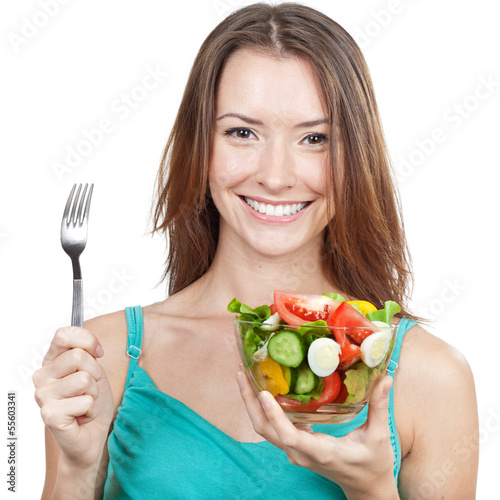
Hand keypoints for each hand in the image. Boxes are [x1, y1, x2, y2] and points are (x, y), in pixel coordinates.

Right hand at [33, 327, 113, 469]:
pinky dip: (92, 409)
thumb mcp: (93, 369)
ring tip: (86, 402)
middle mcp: (42, 377)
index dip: (87, 340)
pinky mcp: (50, 415)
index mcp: (51, 361)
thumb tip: (91, 346)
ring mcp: (43, 397)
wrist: (92, 434)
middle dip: (95, 372)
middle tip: (91, 388)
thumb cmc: (91, 400)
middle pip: (79, 356)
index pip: (63, 335)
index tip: (98, 353)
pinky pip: (86, 401)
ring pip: (85, 379)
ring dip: (94, 393)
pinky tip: (82, 416)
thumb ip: (87, 353)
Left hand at [236, 369, 398, 498]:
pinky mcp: (295, 447)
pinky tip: (262, 387)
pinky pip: (272, 428)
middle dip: (250, 401)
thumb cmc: (373, 464)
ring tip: (244, 375)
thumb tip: (385, 377)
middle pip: (265, 430)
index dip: (274, 416)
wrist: (367, 489)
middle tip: (241, 372)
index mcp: (321, 451)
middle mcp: (301, 453)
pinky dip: (262, 409)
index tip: (263, 393)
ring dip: (251, 403)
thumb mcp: (378, 436)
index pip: (290, 436)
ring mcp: (296, 452)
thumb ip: (379, 407)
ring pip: (264, 429)